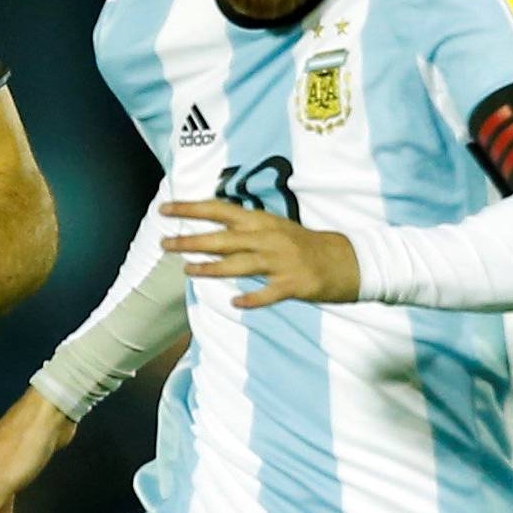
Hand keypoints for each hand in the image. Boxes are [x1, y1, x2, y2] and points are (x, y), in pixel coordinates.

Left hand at [160, 199, 359, 309]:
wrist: (348, 260)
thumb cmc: (305, 246)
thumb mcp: (275, 229)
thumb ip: (246, 230)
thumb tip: (212, 231)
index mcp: (262, 222)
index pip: (220, 210)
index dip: (191, 209)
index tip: (164, 209)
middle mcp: (268, 237)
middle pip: (223, 238)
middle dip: (191, 240)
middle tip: (164, 244)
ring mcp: (281, 261)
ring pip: (240, 264)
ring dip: (212, 268)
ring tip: (187, 270)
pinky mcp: (294, 284)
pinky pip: (268, 293)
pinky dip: (252, 298)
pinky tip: (236, 303)